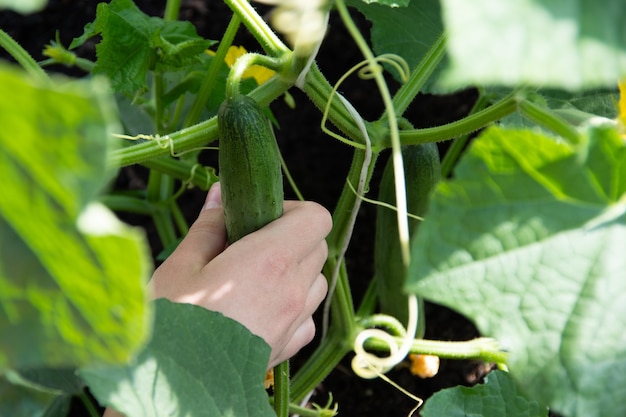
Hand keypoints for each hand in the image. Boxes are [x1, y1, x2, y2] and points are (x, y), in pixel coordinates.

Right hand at [150, 183, 331, 367]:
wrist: (173, 387)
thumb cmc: (172, 322)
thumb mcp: (181, 265)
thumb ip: (209, 226)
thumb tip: (220, 194)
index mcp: (270, 260)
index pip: (315, 218)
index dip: (293, 209)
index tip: (262, 216)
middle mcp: (292, 289)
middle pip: (317, 246)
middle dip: (291, 237)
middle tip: (253, 244)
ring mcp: (295, 320)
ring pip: (316, 281)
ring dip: (296, 271)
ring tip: (257, 277)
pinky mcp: (290, 346)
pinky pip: (306, 316)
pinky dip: (294, 305)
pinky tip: (263, 308)